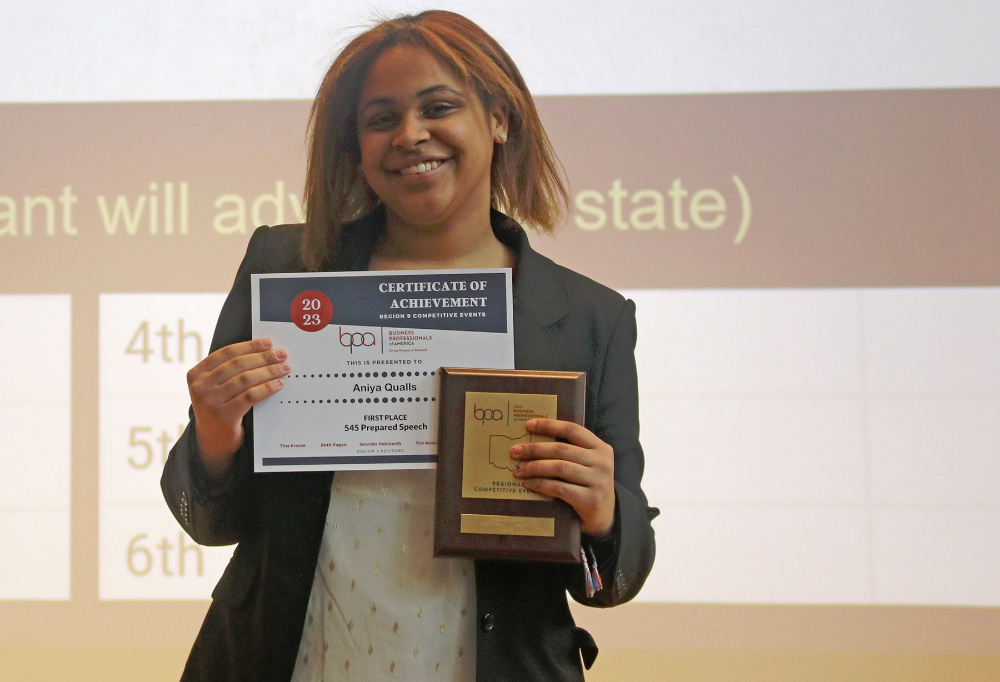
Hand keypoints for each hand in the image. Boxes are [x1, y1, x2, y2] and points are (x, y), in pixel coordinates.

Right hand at [187, 338, 289, 474]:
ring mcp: (210, 402)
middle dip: (263, 358)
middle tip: (281, 355)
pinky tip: (278, 385)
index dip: (250, 346)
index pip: (226, 353)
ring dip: (268, 372)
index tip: (268, 343)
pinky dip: (267, 388)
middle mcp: (200, 387)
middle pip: (238, 365)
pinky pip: (250, 396)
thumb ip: (229, 370)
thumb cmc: (220, 407)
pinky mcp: (223, 416)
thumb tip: (264, 351)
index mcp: (196, 373)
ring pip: (245, 379)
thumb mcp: (215, 387)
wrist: (212, 440)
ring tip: (284, 369)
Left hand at [510, 419, 614, 537]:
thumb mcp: (586, 465)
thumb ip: (570, 452)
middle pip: (561, 449)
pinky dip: (541, 484)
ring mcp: (598, 481)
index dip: (549, 426)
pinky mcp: (590, 500)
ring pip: (559, 467)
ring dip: (535, 467)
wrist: (605, 517)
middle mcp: (602, 462)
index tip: (528, 425)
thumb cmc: (588, 486)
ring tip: (518, 470)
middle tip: (514, 451)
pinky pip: (559, 488)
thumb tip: (532, 441)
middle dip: (534, 449)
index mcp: (601, 448)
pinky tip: (528, 484)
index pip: (572, 430)